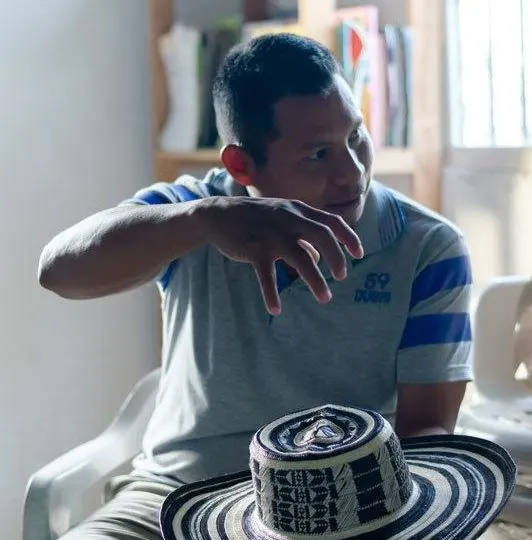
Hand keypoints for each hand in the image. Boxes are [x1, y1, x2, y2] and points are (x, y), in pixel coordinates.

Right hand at [198, 196, 363, 314]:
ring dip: (316, 281)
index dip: (348, 237)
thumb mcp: (281, 219)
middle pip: (323, 237)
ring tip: (326, 298)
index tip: (359, 254)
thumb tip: (317, 256)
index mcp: (298, 210)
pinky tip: (276, 309)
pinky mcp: (255, 249)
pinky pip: (267, 276)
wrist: (218, 214)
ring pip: (301, 259)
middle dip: (337, 258)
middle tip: (342, 277)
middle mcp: (289, 219)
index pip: (331, 221)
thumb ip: (301, 234)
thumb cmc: (254, 218)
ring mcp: (272, 234)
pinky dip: (271, 294)